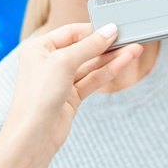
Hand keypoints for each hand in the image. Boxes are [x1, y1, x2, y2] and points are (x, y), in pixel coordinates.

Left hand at [1, 23, 142, 153]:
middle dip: (107, 45)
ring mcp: (61, 80)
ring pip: (91, 65)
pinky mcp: (72, 96)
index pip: (71, 32)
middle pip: (84, 48)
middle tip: (128, 38)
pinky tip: (123, 63)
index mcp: (39, 48)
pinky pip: (93, 79)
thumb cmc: (37, 97)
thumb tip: (109, 31)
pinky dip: (109, 71)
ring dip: (113, 58)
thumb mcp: (64, 62)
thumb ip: (89, 46)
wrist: (33, 138)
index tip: (114, 28)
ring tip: (134, 50)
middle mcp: (49, 62)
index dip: (93, 30)